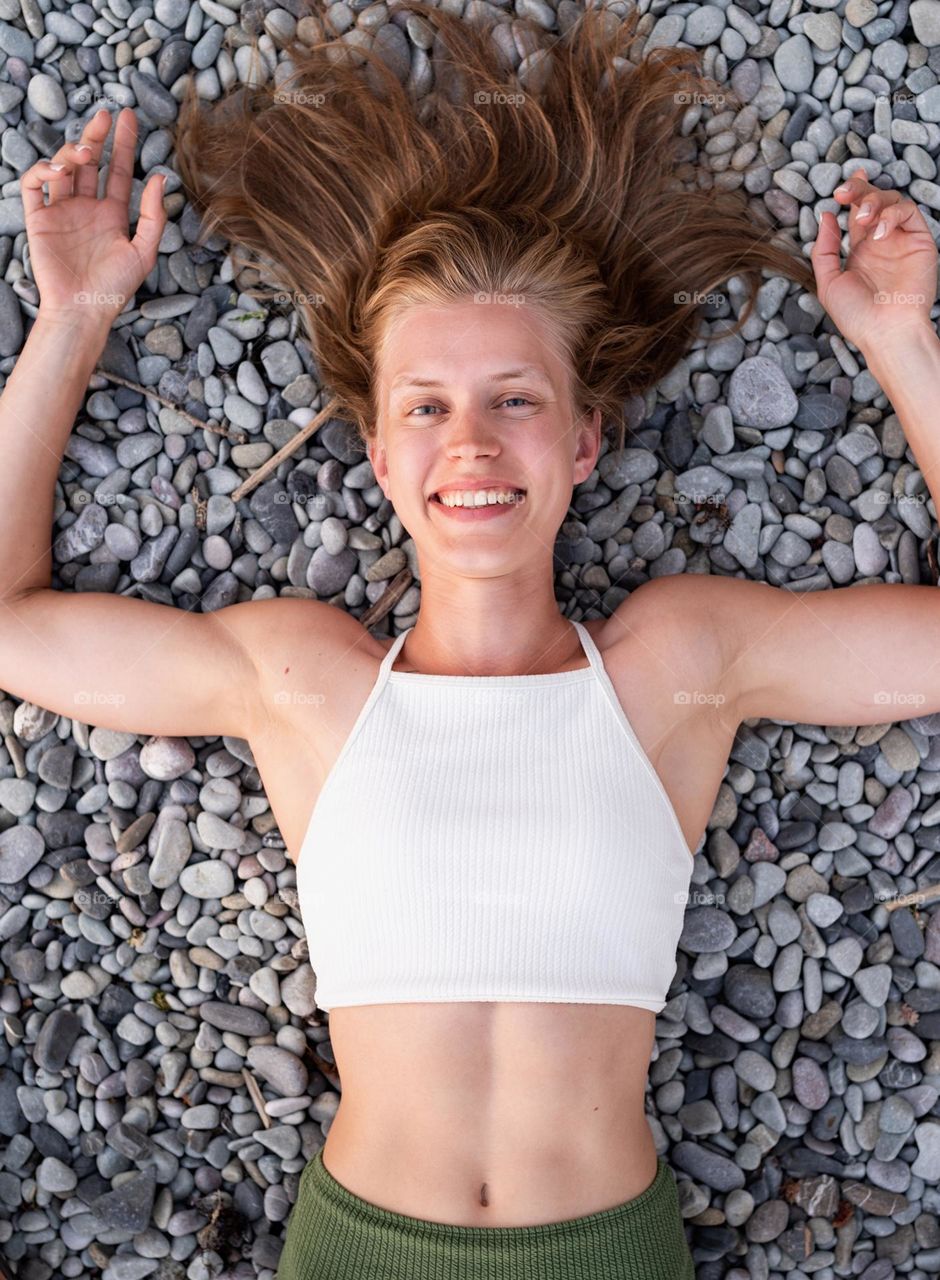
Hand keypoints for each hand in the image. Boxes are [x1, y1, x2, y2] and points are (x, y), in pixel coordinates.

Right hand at [21, 106, 166, 324]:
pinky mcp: (38, 219)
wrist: (83, 311)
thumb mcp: (143, 252)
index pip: (118, 171)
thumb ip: (153, 215)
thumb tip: (160, 176)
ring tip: (87, 150)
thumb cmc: (115, 288)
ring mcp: (62, 212)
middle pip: (89, 161)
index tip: (127, 116)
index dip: (123, 143)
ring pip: (62, 167)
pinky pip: (33, 186)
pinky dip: (41, 171)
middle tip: (105, 115)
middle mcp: (86, 208)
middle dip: (96, 135)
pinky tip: (58, 170)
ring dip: (72, 151)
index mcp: (112, 215)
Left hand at [811, 167, 938, 355]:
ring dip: (873, 201)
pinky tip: (878, 234)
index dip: (851, 195)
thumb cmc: (857, 316)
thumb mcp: (828, 282)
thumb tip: (825, 216)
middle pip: (873, 201)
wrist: (885, 331)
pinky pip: (908, 212)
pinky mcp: (920, 240)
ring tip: (861, 218)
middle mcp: (882, 243)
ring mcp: (901, 240)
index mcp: (861, 251)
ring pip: (892, 201)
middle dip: (858, 190)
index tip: (839, 189)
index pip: (857, 214)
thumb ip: (824, 250)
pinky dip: (891, 215)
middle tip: (843, 192)